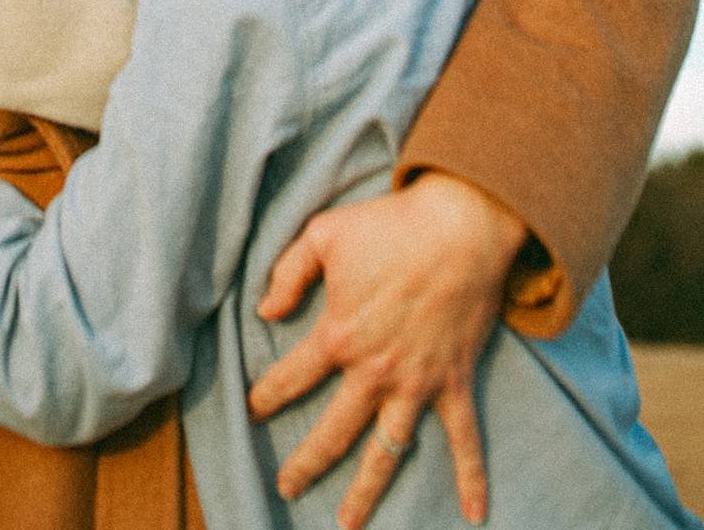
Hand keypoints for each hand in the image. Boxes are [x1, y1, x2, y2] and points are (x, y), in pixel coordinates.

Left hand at [247, 173, 528, 529]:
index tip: (252, 409)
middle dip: (306, 462)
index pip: (291, 376)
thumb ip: (289, 272)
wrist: (461, 225)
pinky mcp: (454, 381)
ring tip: (348, 523)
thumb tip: (265, 312)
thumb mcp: (324, 233)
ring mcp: (418, 382)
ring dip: (368, 490)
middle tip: (286, 486)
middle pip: (334, 430)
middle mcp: (375, 369)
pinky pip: (464, 438)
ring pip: (388, 450)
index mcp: (340, 334)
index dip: (267, 395)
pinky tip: (474, 513)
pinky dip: (472, 477)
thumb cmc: (390, 226)